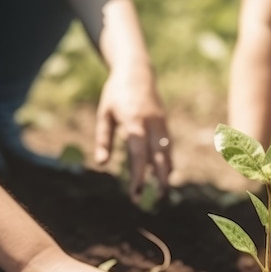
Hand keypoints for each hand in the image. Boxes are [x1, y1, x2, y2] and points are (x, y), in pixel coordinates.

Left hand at [94, 68, 171, 202]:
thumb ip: (103, 139)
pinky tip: (164, 176)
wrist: (137, 71)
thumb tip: (102, 164)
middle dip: (160, 180)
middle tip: (158, 200)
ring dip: (167, 174)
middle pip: (159, 158)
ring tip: (163, 193)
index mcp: (134, 122)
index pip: (139, 155)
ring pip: (168, 154)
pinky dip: (167, 163)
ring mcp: (161, 124)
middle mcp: (152, 124)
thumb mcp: (104, 114)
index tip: (136, 195)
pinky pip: (168, 148)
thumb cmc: (116, 94)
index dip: (139, 177)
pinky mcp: (165, 125)